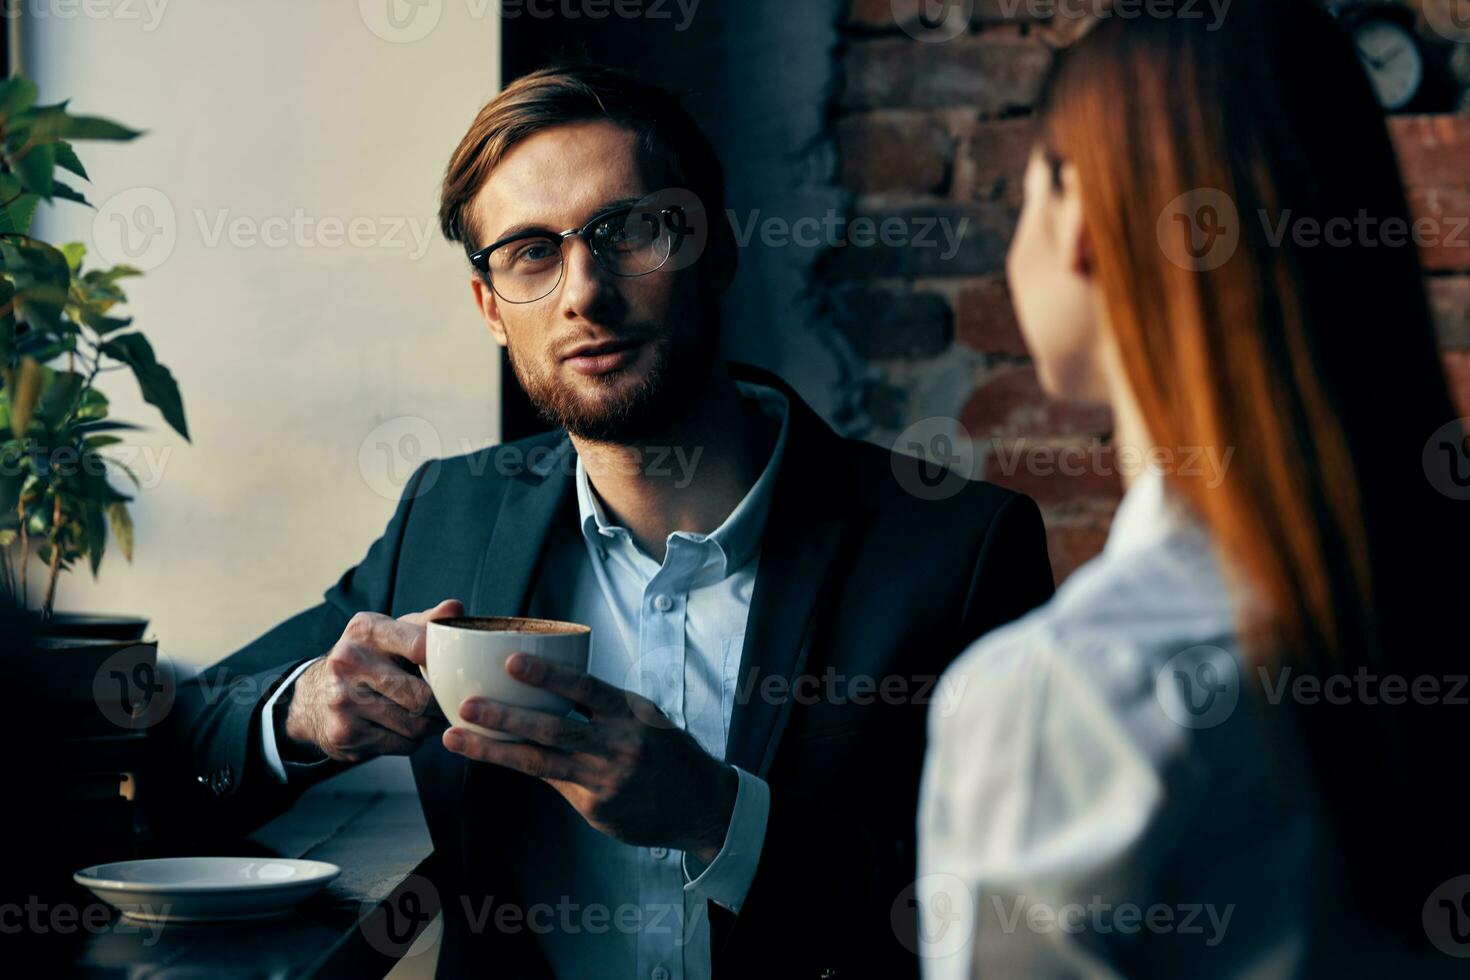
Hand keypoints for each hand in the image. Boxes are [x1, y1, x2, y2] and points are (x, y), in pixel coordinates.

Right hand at [282, 599, 460, 763]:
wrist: (314, 696)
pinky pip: (401, 744)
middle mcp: (348, 661)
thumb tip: (456, 608)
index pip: (419, 645)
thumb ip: (426, 622)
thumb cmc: (369, 659)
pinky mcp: (344, 732)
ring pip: (415, 724)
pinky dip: (411, 740)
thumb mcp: (391, 633)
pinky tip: (402, 728)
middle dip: (440, 704)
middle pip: (422, 695)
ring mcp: (343, 699)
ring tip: (425, 715)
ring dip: (428, 725)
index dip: (446, 663)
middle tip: (445, 702)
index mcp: (366, 629)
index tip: (457, 672)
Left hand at [442, 653, 738, 863]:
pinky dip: (523, 767)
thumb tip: (547, 688)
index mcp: (630, 713)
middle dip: (504, 717)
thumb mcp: (644, 717)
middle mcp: (617, 745)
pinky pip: (554, 783)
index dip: (547, 675)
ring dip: (492, 749)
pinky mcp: (596, 808)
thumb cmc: (665, 750)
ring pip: (539, 762)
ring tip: (455, 737)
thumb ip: (601, 707)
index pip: (584, 688)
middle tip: (466, 704)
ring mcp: (605, 780)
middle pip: (552, 729)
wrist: (699, 803)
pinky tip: (491, 756)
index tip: (510, 661)